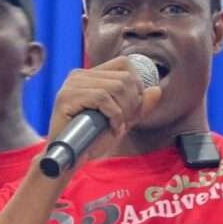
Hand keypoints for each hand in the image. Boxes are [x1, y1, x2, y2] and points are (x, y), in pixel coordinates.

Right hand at [47, 57, 161, 162]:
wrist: (70, 160)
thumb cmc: (92, 141)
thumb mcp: (122, 121)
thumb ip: (139, 106)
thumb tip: (157, 89)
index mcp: (91, 76)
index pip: (124, 63)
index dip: (136, 84)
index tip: (132, 108)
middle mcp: (79, 75)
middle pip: (124, 77)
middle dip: (132, 103)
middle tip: (124, 122)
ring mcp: (71, 85)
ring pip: (115, 87)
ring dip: (123, 111)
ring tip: (116, 127)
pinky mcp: (66, 97)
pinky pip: (102, 98)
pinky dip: (113, 116)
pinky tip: (110, 128)